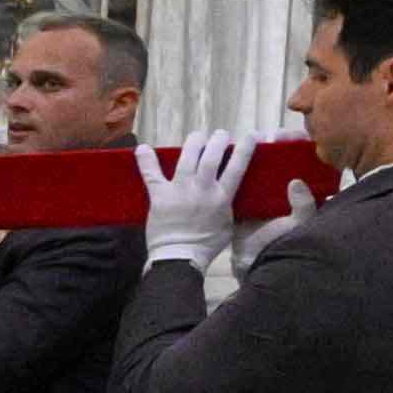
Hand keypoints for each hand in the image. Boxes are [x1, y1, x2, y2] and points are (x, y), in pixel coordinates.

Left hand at [139, 130, 252, 272]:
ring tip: (198, 136)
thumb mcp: (228, 226)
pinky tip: (142, 149)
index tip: (250, 135)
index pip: (237, 167)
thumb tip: (230, 196)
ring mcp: (180, 190)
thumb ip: (229, 207)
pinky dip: (145, 160)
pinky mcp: (160, 195)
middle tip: (220, 134)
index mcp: (222, 198)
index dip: (245, 148)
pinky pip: (151, 175)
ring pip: (187, 157)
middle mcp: (202, 189)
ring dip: (194, 142)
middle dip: (218, 140)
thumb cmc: (207, 246)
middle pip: (212, 156)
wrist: (179, 258)